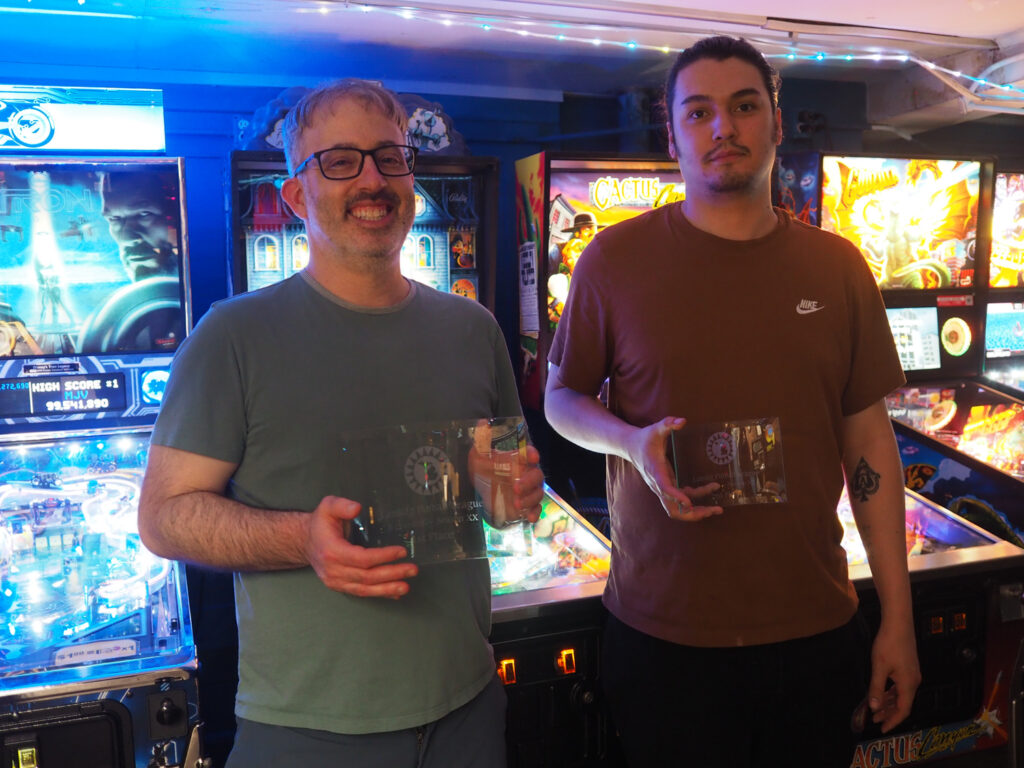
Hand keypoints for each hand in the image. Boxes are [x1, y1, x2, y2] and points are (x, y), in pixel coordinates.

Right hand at [304, 495, 417, 598]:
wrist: (305, 541)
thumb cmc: (320, 523)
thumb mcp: (328, 506)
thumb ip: (342, 505)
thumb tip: (357, 508)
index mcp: (332, 551)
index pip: (362, 558)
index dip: (383, 557)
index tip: (401, 552)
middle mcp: (333, 570)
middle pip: (367, 576)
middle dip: (391, 574)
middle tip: (412, 570)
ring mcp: (336, 581)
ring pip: (365, 589)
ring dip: (387, 589)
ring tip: (406, 587)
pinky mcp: (340, 586)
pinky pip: (361, 593)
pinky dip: (379, 594)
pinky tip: (394, 594)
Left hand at [469, 443, 543, 526]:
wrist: (483, 489)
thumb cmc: (485, 468)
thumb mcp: (479, 454)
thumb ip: (482, 440)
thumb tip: (483, 423)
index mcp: (518, 459)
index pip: (529, 453)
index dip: (532, 454)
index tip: (532, 457)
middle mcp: (527, 473)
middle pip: (536, 476)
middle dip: (529, 482)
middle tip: (516, 487)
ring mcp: (529, 490)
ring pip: (537, 493)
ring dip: (530, 499)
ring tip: (517, 503)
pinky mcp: (527, 504)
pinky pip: (536, 508)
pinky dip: (535, 513)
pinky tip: (530, 518)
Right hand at [626, 417, 722, 520]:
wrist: (631, 447)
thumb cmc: (644, 438)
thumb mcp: (655, 428)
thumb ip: (668, 423)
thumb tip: (682, 421)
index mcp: (656, 472)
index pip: (665, 489)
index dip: (677, 497)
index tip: (689, 502)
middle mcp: (659, 485)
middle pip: (673, 509)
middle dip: (692, 514)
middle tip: (713, 510)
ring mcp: (663, 488)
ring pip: (678, 509)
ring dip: (697, 512)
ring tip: (717, 508)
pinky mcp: (668, 486)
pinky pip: (682, 499)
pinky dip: (695, 499)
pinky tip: (711, 489)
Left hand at [867, 617, 920, 732]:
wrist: (899, 622)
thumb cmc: (888, 644)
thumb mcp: (879, 667)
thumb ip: (877, 688)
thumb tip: (874, 708)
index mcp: (908, 684)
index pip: (903, 710)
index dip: (893, 721)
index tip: (882, 729)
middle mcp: (914, 681)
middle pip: (902, 704)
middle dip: (889, 713)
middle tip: (874, 720)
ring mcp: (912, 674)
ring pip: (901, 695)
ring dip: (889, 703)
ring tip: (875, 709)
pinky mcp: (908, 667)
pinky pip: (900, 686)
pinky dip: (891, 692)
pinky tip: (882, 693)